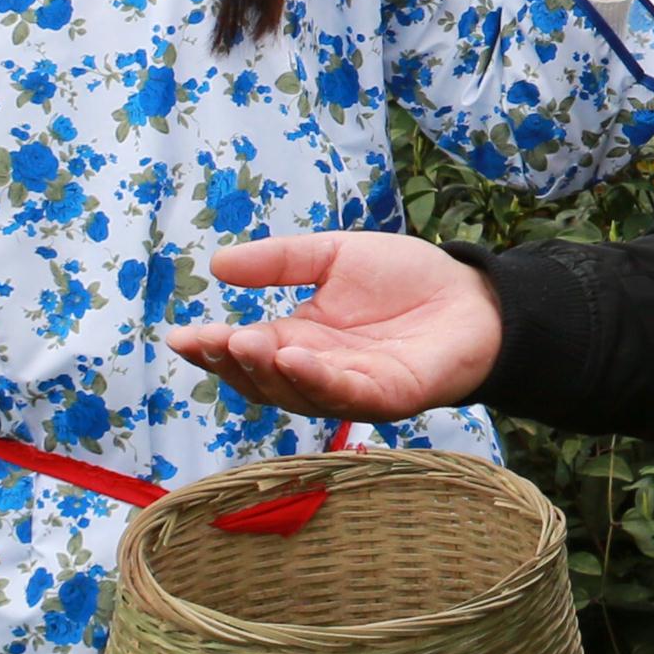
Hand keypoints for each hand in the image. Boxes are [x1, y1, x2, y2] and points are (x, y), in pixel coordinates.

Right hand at [169, 232, 503, 420]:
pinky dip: (318, 381)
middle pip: (261, 380)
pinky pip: (346, 396)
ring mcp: (350, 389)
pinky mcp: (386, 397)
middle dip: (231, 364)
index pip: (245, 352)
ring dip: (268, 372)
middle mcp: (317, 371)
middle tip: (209, 341)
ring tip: (246, 343)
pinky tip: (297, 358)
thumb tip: (216, 263)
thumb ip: (281, 262)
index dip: (211, 349)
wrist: (474, 294)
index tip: (178, 337)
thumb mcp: (334, 256)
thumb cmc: (407, 278)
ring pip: (296, 393)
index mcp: (298, 340)